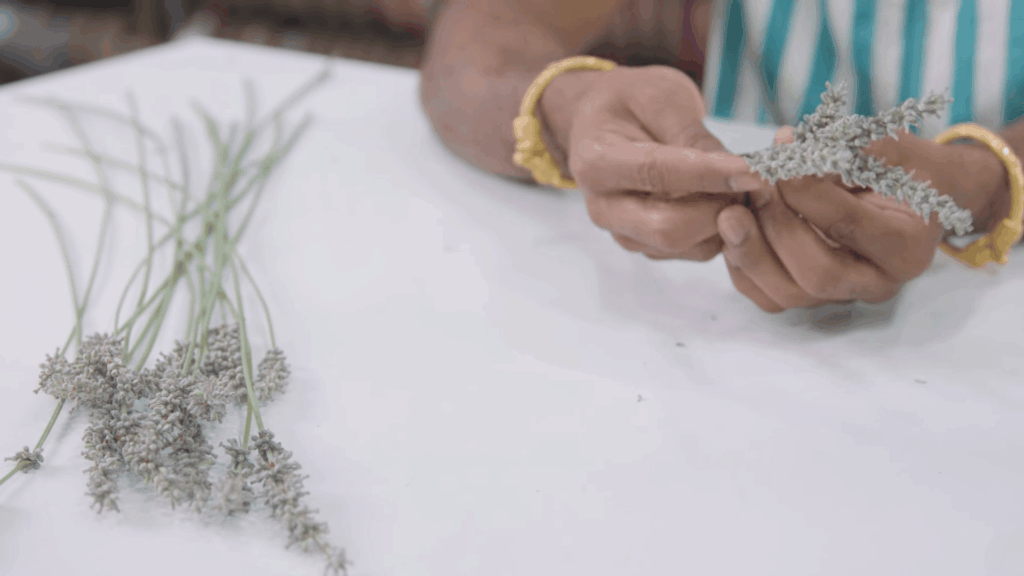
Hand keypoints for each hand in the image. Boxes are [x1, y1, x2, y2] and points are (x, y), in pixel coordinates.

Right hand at [546, 65, 764, 260]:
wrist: (604, 123)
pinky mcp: (647, 245)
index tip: (752, 171)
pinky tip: (729, 197)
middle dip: (718, 210)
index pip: (657, 174)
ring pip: (687, 246)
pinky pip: (694, 250)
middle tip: (751, 181)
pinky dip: (722, 230)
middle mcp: (603, 208)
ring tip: (742, 185)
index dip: (708, 175)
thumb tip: (737, 172)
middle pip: (668, 229)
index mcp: (596, 162)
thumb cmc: (632, 101)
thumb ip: (695, 137)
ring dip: (725, 222)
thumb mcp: (663, 98)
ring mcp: (624, 232)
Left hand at [716, 126, 979, 312]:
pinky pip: (765, 297)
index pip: (848, 226)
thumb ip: (841, 150)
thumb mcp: (883, 148)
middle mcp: (876, 282)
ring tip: (731, 212)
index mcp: (906, 247)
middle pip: (818, 274)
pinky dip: (742, 267)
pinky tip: (731, 232)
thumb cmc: (895, 167)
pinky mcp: (808, 296)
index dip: (807, 194)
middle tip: (752, 189)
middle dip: (777, 229)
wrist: (903, 193)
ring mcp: (840, 295)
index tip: (780, 163)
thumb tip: (786, 146)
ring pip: (786, 293)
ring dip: (751, 250)